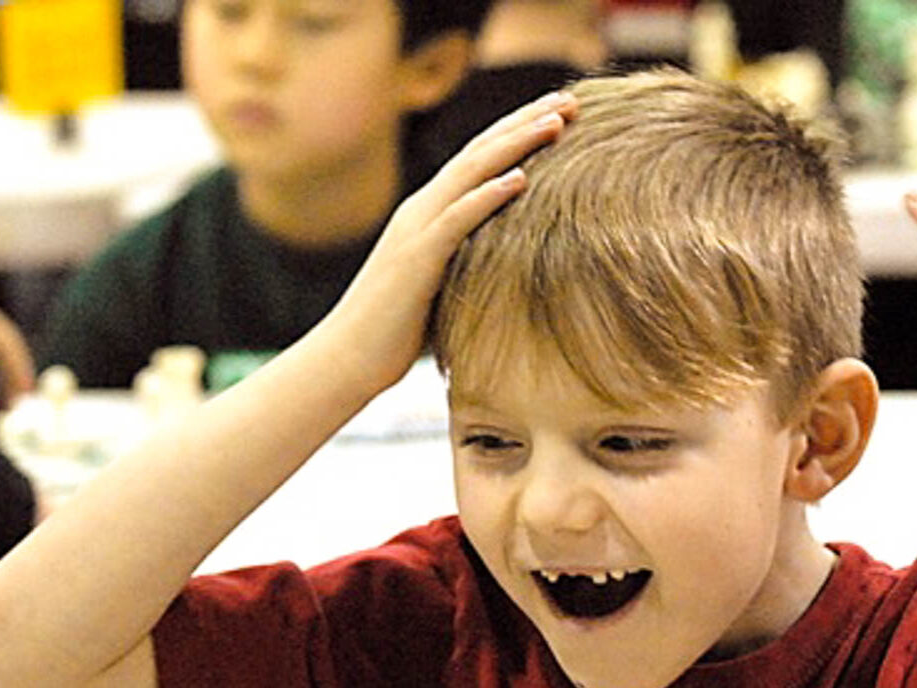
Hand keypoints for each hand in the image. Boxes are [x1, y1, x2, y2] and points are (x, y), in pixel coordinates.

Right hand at [323, 90, 577, 390]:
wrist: (346, 359)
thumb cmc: (397, 332)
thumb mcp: (443, 285)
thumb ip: (469, 262)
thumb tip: (510, 267)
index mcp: (429, 214)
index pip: (480, 160)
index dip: (519, 131)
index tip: (561, 113)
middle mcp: (422, 210)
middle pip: (481, 152)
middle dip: (525, 122)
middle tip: (570, 100)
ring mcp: (417, 231)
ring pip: (472, 174)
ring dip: (516, 145)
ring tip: (556, 123)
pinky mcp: (416, 259)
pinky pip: (456, 219)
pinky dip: (487, 195)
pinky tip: (519, 179)